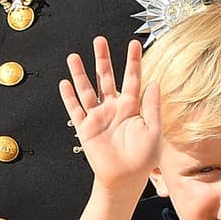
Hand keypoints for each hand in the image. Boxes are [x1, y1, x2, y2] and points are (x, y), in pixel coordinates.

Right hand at [60, 36, 160, 190]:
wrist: (125, 179)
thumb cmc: (143, 158)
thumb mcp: (154, 131)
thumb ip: (153, 106)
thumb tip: (155, 82)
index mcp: (131, 107)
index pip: (132, 79)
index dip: (132, 61)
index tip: (133, 44)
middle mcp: (113, 108)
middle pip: (106, 78)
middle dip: (102, 59)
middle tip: (99, 40)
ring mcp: (98, 117)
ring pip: (87, 90)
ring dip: (80, 73)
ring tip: (74, 56)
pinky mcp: (85, 128)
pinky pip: (75, 109)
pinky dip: (69, 97)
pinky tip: (65, 84)